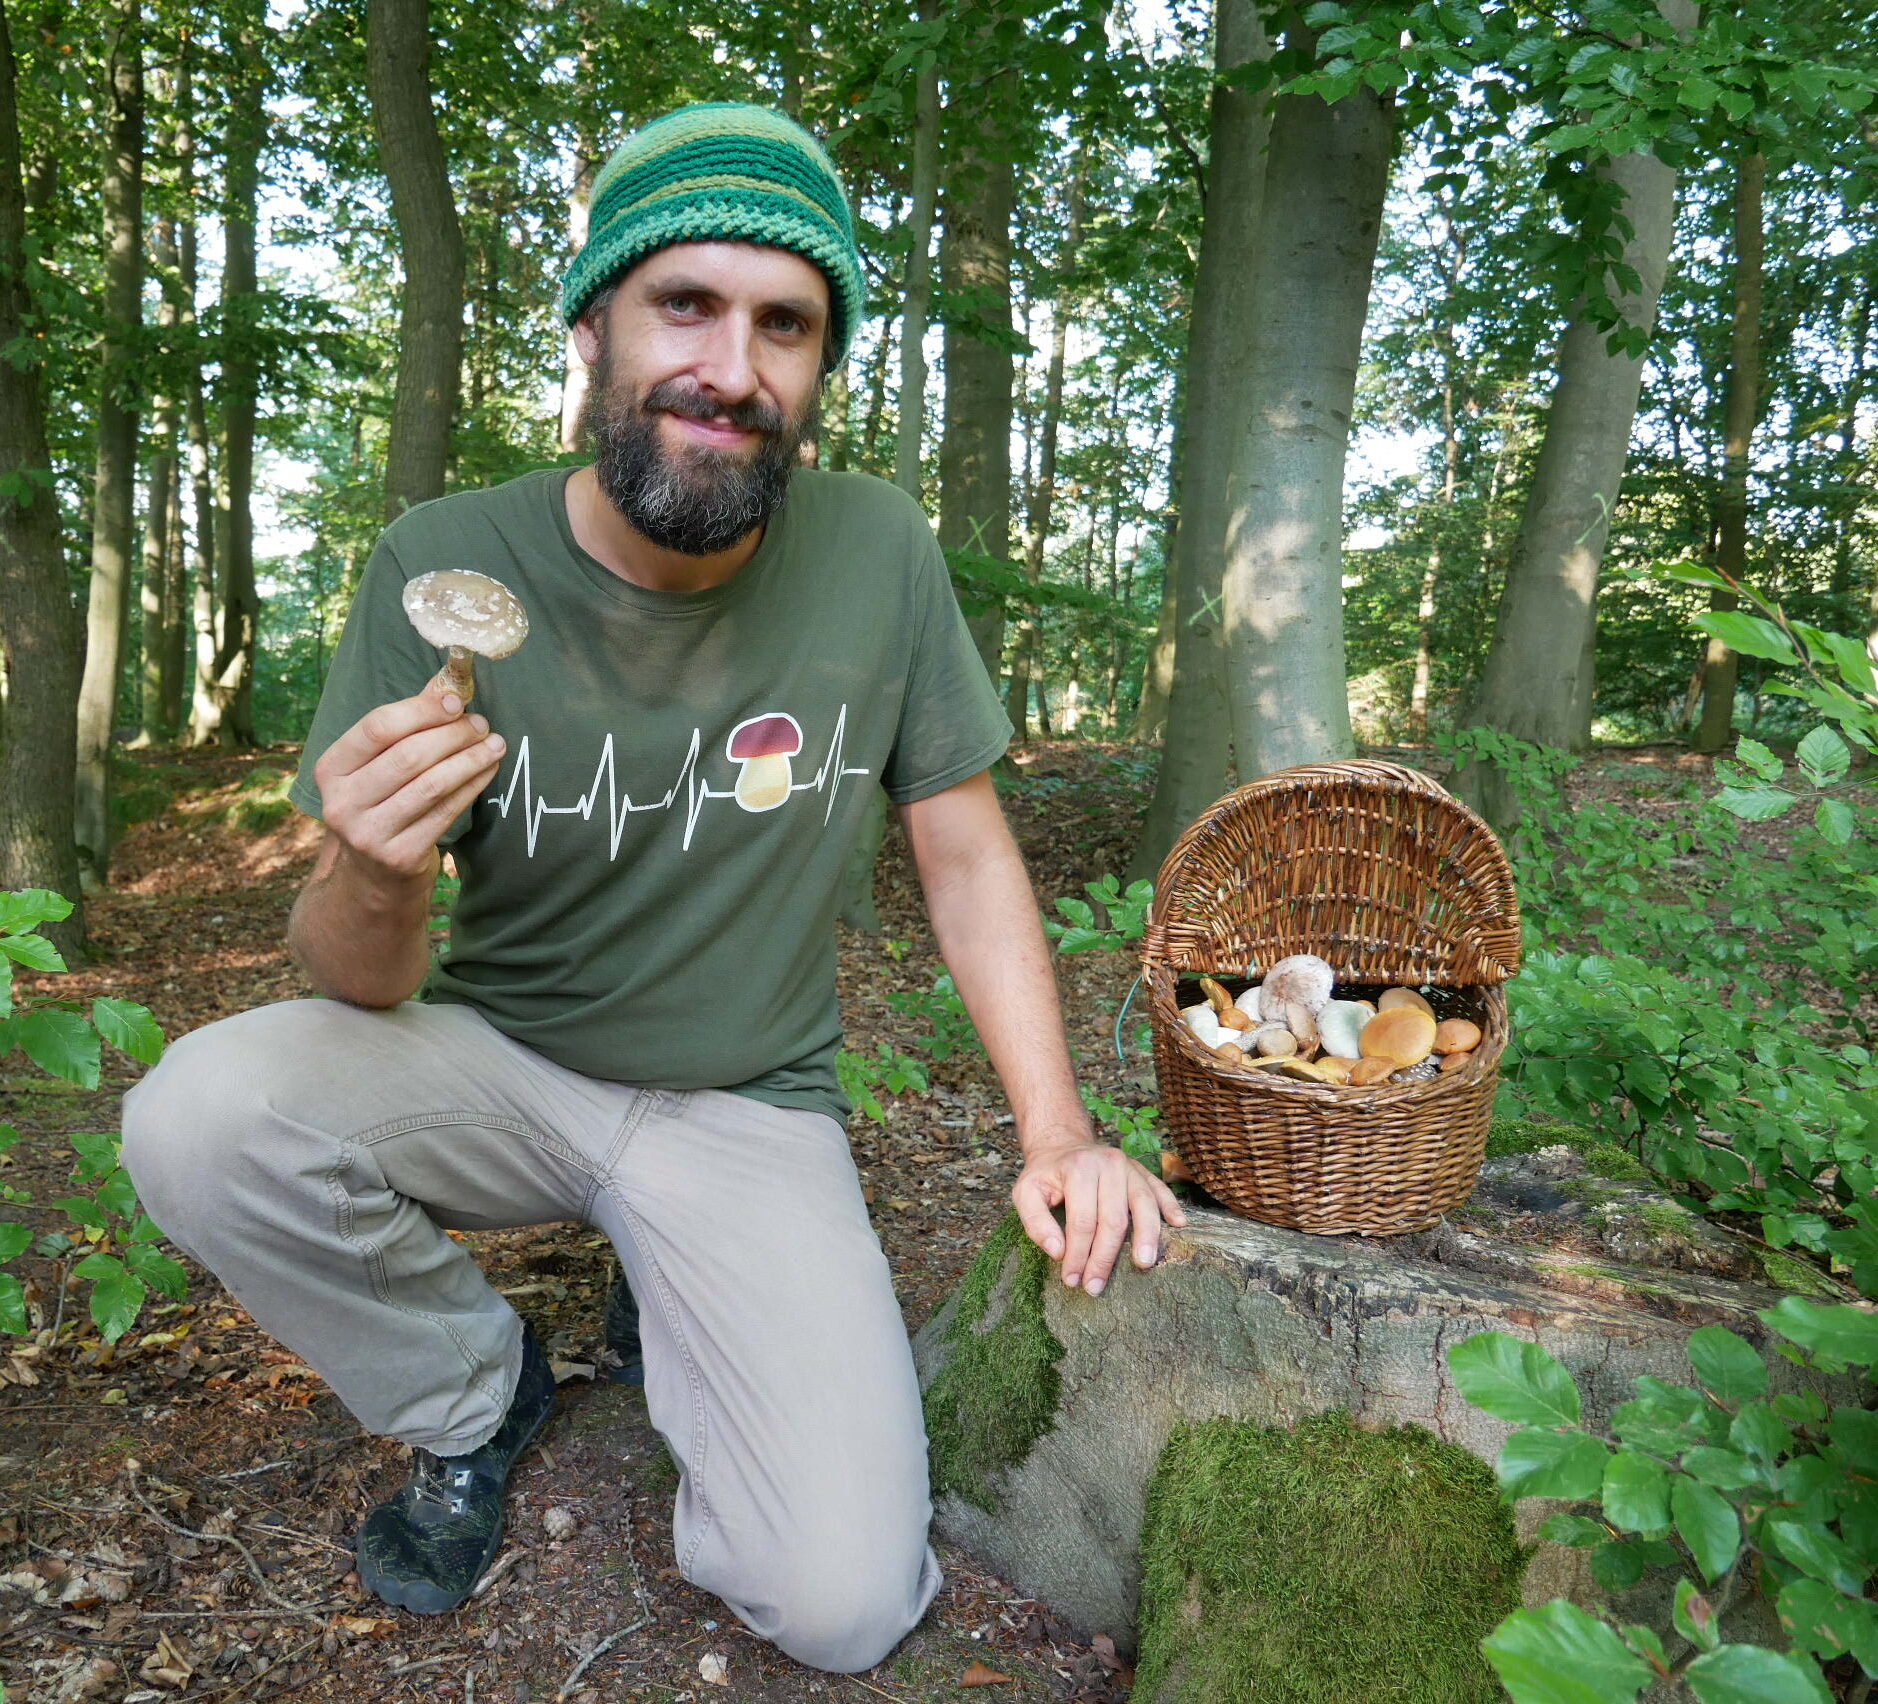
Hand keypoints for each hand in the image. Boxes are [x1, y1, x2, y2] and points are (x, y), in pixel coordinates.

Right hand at [313, 680, 506, 883]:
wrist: (374, 877)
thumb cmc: (382, 805)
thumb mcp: (379, 766)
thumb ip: (407, 724)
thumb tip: (447, 682)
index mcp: (332, 769)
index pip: (377, 727)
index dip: (421, 711)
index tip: (456, 703)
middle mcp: (342, 802)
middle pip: (408, 755)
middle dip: (452, 735)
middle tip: (482, 724)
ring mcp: (369, 833)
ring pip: (431, 784)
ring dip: (470, 759)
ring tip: (495, 744)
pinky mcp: (399, 856)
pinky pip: (445, 812)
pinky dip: (472, 787)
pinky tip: (488, 771)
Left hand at [1010, 1134, 1188, 1296]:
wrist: (1063, 1146)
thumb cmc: (1045, 1176)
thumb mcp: (1025, 1193)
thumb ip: (1035, 1223)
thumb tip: (1058, 1252)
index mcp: (1078, 1169)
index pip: (1082, 1221)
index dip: (1078, 1255)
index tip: (1073, 1280)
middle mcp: (1108, 1164)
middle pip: (1112, 1219)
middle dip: (1104, 1258)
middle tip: (1096, 1287)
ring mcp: (1129, 1166)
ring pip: (1142, 1205)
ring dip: (1146, 1237)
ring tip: (1144, 1264)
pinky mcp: (1142, 1170)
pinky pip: (1160, 1189)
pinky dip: (1170, 1206)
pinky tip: (1178, 1224)